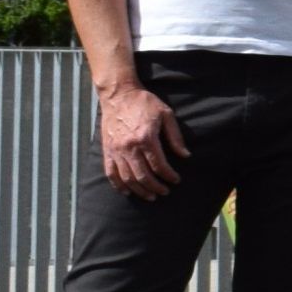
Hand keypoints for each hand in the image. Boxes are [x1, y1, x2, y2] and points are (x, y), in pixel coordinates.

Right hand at [98, 81, 184, 199]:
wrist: (118, 95)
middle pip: (143, 176)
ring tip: (150, 196)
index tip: (176, 180)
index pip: (159, 165)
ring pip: (127, 178)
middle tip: (165, 192)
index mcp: (146, 138)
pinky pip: (110, 172)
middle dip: (156, 187)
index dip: (169, 176)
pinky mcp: (106, 150)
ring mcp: (116, 149)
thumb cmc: (144, 103)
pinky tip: (126, 192)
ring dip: (139, 190)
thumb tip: (185, 155)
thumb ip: (175, 137)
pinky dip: (118, 185)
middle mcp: (129, 146)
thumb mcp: (166, 114)